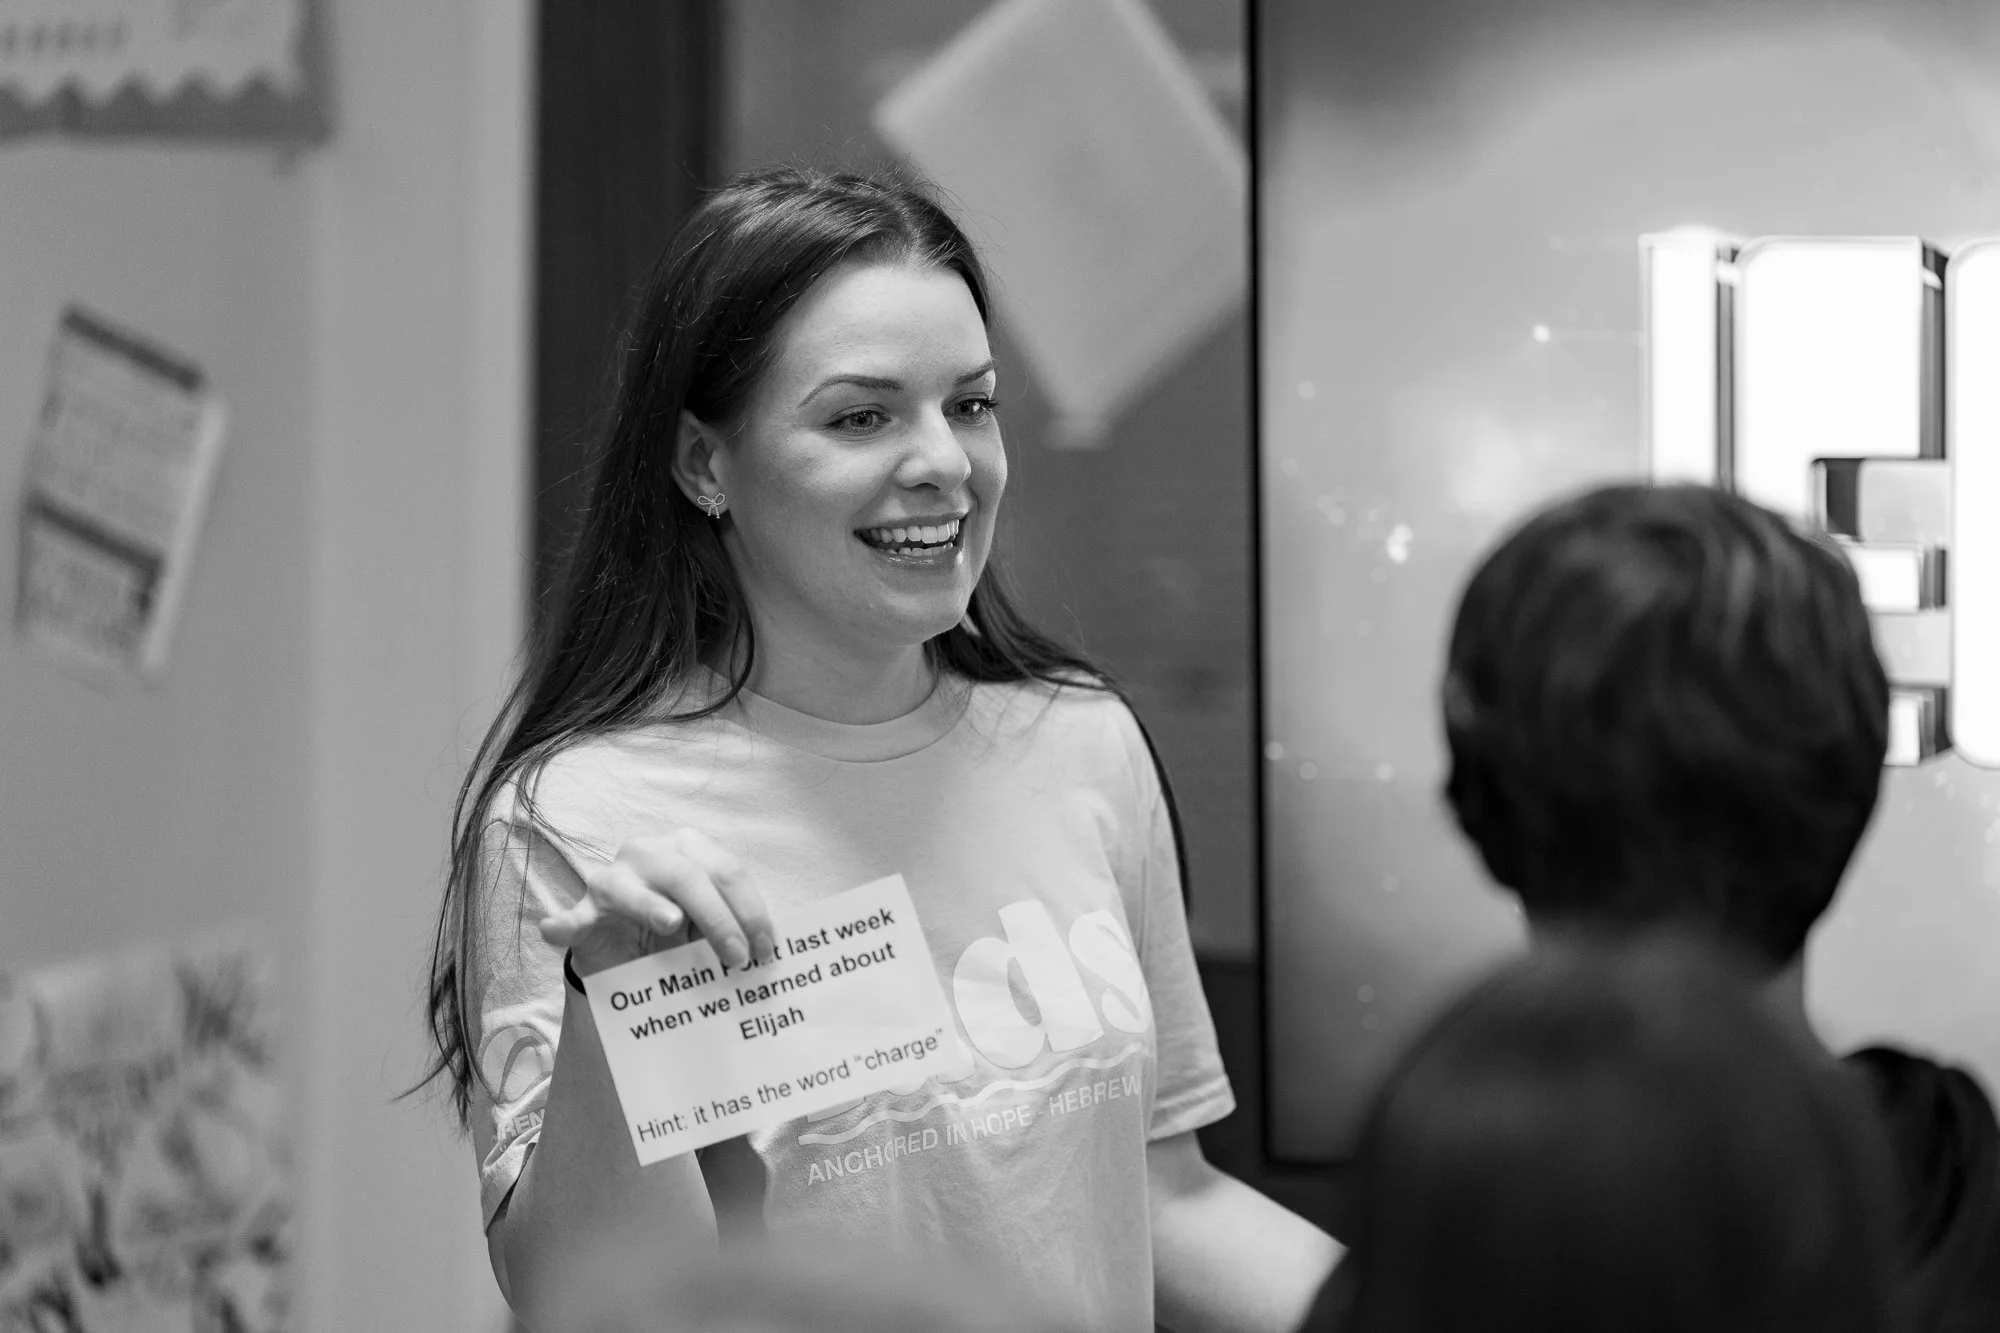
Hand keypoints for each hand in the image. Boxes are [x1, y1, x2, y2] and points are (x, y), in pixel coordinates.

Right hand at [539, 829, 777, 977]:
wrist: (629, 951)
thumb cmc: (681, 933)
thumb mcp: (711, 926)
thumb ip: (732, 925)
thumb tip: (768, 948)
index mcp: (689, 850)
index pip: (727, 871)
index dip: (751, 910)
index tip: (766, 949)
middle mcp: (649, 853)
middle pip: (687, 876)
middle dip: (718, 917)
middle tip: (737, 958)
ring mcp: (611, 880)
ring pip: (631, 888)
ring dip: (650, 906)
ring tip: (670, 924)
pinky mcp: (582, 912)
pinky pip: (573, 918)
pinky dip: (564, 924)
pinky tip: (556, 930)